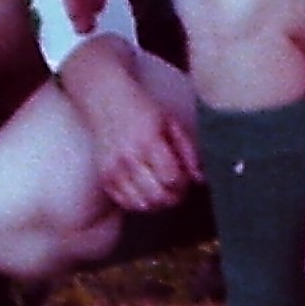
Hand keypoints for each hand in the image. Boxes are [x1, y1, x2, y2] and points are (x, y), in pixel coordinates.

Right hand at [63, 43, 199, 213]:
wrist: (106, 100)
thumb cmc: (142, 109)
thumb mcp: (171, 122)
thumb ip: (188, 150)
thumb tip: (200, 179)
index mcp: (149, 141)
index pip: (172, 179)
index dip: (184, 183)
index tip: (185, 177)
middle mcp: (129, 158)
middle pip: (158, 196)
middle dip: (174, 196)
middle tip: (177, 187)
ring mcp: (114, 170)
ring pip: (142, 205)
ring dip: (158, 202)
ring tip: (162, 189)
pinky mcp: (104, 177)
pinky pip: (125, 204)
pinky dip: (139, 203)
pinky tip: (145, 189)